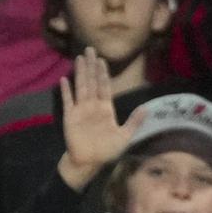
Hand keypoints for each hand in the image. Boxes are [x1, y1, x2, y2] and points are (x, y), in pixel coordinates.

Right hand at [57, 48, 146, 189]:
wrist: (89, 163)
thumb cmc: (107, 151)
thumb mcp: (125, 136)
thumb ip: (134, 121)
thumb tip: (147, 108)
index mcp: (106, 109)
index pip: (105, 86)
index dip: (103, 73)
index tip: (102, 60)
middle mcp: (93, 106)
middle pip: (92, 82)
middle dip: (91, 66)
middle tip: (90, 49)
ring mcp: (81, 110)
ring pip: (81, 87)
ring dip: (80, 73)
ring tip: (79, 58)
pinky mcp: (70, 117)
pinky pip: (68, 101)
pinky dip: (66, 91)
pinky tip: (64, 79)